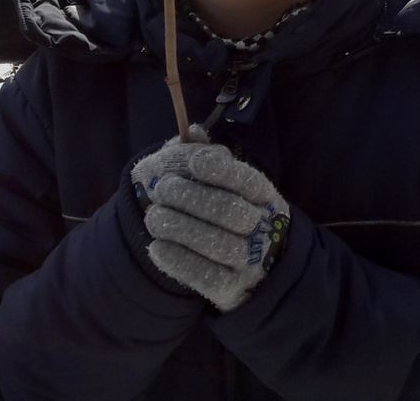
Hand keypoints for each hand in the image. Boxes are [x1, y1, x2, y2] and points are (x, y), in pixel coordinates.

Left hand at [135, 136, 291, 312]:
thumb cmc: (239, 218)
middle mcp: (263, 229)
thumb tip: (193, 131)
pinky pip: (204, 276)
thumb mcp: (235, 188)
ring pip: (216, 243)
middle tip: (162, 189)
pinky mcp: (232, 289)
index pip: (248, 181)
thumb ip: (212, 158)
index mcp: (266, 198)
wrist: (261, 271)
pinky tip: (157, 247)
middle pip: (228, 211)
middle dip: (191, 197)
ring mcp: (250, 262)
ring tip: (153, 217)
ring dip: (179, 228)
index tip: (194, 162)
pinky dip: (178, 260)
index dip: (221, 171)